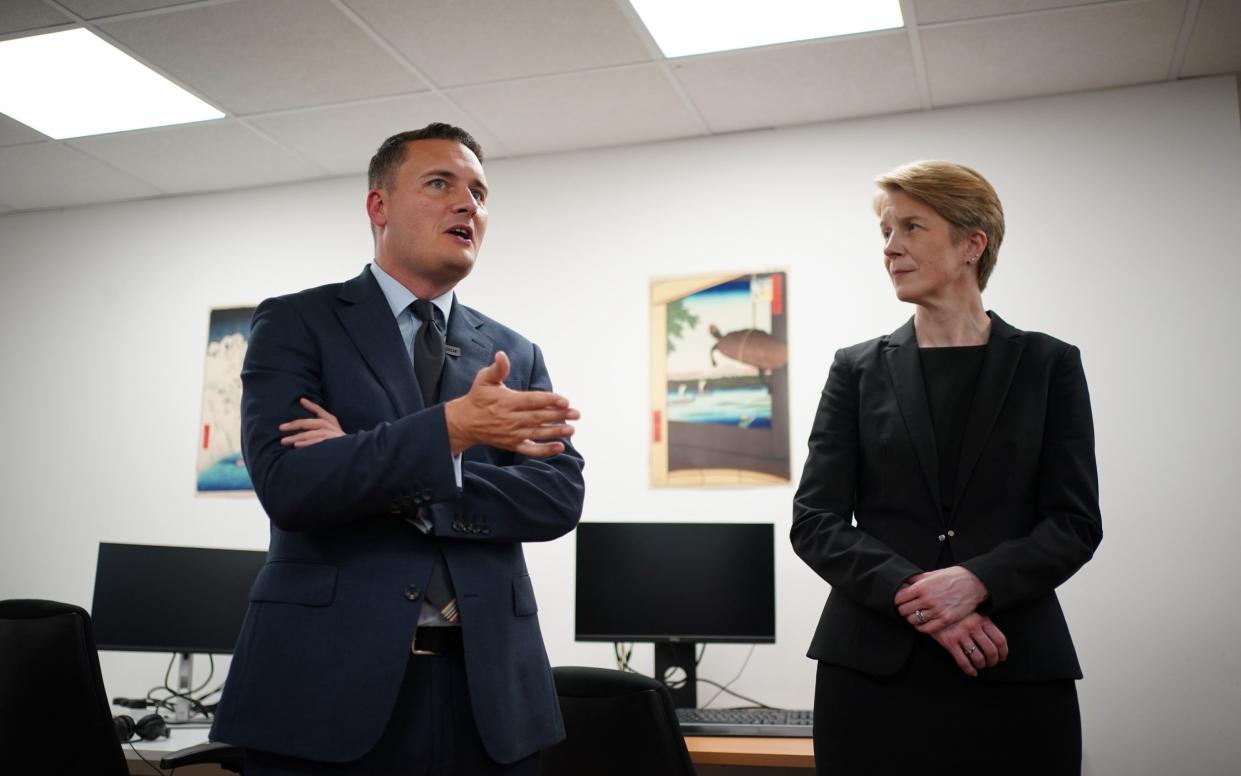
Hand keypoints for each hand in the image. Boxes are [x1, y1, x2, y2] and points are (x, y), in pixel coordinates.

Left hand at [278, 398, 344, 447]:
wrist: (354, 454)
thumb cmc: (339, 441)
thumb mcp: (334, 428)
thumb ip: (322, 421)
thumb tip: (305, 411)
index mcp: (331, 421)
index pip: (320, 411)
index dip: (311, 405)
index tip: (301, 400)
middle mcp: (331, 426)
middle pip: (309, 423)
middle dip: (294, 425)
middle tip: (280, 427)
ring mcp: (331, 436)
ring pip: (310, 434)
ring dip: (296, 437)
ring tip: (284, 441)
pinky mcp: (331, 445)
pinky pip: (317, 443)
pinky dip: (307, 444)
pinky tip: (297, 445)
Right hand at [443, 351, 578, 457]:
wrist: (465, 423)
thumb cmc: (478, 398)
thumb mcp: (484, 380)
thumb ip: (497, 369)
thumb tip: (501, 355)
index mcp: (507, 401)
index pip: (532, 401)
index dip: (550, 400)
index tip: (565, 400)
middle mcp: (510, 418)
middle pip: (538, 417)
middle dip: (559, 415)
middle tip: (576, 413)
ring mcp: (512, 433)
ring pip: (537, 433)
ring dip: (556, 432)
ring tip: (572, 429)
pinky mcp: (512, 444)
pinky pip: (530, 450)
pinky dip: (545, 450)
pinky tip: (559, 446)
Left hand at [895, 566, 988, 633]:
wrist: (973, 583)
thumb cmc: (951, 577)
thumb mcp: (931, 574)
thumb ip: (916, 580)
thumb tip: (903, 583)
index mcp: (921, 587)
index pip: (898, 599)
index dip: (897, 601)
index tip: (899, 602)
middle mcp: (927, 599)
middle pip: (904, 611)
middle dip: (903, 610)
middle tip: (907, 609)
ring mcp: (936, 611)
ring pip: (913, 620)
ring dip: (912, 619)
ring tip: (915, 615)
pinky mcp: (945, 620)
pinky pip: (926, 628)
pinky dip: (921, 627)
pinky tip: (923, 622)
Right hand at [930, 611, 1008, 676]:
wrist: (932, 608)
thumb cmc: (954, 611)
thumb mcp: (972, 612)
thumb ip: (983, 623)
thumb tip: (996, 641)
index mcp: (982, 619)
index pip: (1000, 640)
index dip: (1003, 652)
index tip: (1002, 657)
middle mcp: (973, 627)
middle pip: (991, 651)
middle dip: (993, 661)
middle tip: (991, 664)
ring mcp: (961, 635)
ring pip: (978, 658)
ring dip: (981, 665)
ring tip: (980, 666)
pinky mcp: (949, 642)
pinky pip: (963, 661)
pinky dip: (969, 670)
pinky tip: (971, 672)